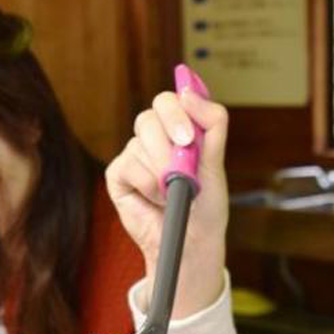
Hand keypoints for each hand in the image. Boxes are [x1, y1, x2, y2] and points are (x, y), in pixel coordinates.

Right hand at [104, 86, 229, 317]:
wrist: (192, 242)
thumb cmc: (205, 205)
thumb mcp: (215, 164)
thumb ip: (212, 125)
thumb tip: (190, 92)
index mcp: (179, 129)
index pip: (172, 100)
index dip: (179, 111)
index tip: (188, 136)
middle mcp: (155, 137)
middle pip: (151, 115)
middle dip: (169, 137)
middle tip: (182, 165)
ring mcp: (135, 154)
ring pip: (141, 142)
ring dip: (163, 171)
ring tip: (174, 192)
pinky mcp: (118, 174)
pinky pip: (129, 165)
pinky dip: (147, 184)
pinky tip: (156, 199)